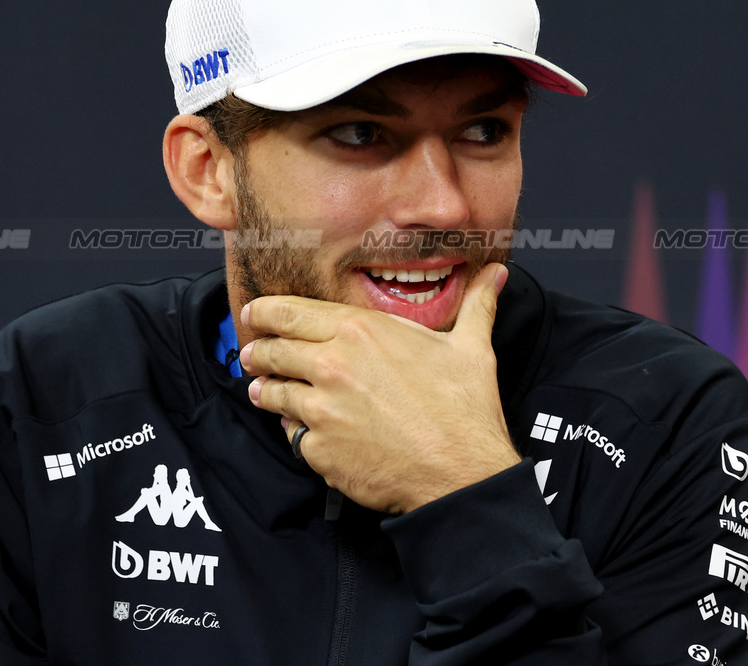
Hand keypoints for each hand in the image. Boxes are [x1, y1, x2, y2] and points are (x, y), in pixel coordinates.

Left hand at [241, 263, 520, 514]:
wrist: (461, 474)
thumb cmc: (465, 411)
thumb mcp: (472, 347)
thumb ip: (476, 305)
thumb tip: (495, 273)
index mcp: (361, 331)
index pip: (290, 312)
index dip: (265, 313)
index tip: (255, 315)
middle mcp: (332, 364)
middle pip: (271, 350)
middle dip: (257, 351)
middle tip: (253, 354)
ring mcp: (321, 409)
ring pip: (271, 393)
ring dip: (265, 391)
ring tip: (263, 391)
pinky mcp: (318, 449)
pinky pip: (291, 437)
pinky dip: (295, 434)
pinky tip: (304, 432)